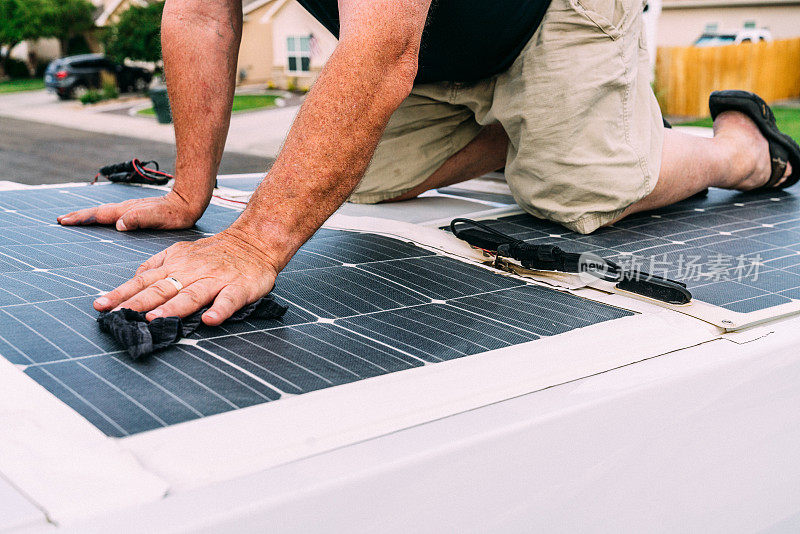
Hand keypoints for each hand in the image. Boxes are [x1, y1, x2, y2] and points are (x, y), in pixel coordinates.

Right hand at [57, 191, 205, 230]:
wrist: (188, 203)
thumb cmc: (175, 213)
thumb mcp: (158, 218)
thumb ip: (139, 219)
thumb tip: (119, 224)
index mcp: (127, 211)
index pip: (100, 214)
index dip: (82, 218)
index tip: (64, 220)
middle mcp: (126, 208)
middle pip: (98, 212)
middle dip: (79, 215)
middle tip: (62, 219)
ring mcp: (131, 209)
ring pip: (105, 212)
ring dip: (89, 215)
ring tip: (75, 219)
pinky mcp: (137, 212)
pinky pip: (115, 214)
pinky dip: (103, 216)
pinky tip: (104, 220)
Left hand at [93, 227, 279, 325]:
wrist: (255, 241)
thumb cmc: (217, 252)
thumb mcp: (182, 251)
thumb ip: (157, 264)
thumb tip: (134, 278)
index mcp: (176, 264)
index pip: (144, 280)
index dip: (122, 293)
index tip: (101, 305)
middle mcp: (192, 272)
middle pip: (162, 288)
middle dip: (139, 303)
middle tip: (119, 316)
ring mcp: (215, 279)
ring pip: (191, 294)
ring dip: (173, 307)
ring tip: (155, 320)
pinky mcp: (239, 288)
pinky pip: (229, 300)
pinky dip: (220, 310)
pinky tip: (209, 320)